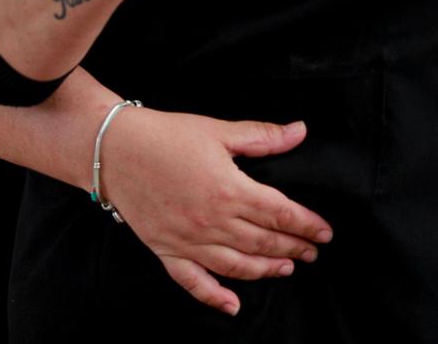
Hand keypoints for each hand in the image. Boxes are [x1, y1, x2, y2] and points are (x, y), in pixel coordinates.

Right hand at [98, 107, 333, 316]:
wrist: (112, 150)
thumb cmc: (166, 136)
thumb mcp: (218, 131)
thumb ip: (262, 137)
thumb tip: (300, 132)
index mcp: (230, 191)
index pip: (280, 214)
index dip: (306, 224)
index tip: (325, 233)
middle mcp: (213, 222)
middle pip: (264, 242)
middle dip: (294, 247)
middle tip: (313, 252)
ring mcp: (189, 241)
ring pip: (237, 266)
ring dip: (266, 271)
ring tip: (286, 269)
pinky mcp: (167, 251)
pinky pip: (194, 282)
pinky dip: (215, 297)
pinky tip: (233, 306)